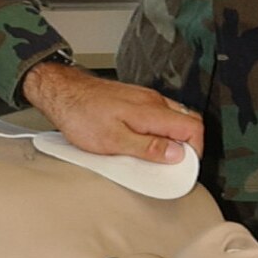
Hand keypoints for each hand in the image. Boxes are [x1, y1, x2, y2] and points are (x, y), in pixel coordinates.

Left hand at [20, 61, 203, 162]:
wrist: (62, 92)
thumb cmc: (81, 114)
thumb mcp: (113, 141)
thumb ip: (148, 148)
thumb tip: (176, 155)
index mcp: (151, 111)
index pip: (193, 127)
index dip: (195, 150)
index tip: (185, 166)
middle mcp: (152, 101)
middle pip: (188, 121)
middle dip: (188, 145)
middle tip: (174, 164)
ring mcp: (144, 98)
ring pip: (174, 118)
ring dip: (173, 138)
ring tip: (158, 156)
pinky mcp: (135, 99)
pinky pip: (158, 115)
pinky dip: (159, 130)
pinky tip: (144, 142)